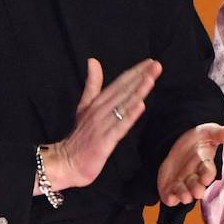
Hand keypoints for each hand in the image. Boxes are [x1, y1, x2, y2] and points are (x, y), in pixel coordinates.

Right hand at [43, 58, 160, 190]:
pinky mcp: (104, 141)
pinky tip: (140, 106)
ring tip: (151, 78)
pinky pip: (119, 127)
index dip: (135, 71)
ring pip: (123, 105)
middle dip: (141, 77)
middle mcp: (100, 110)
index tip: (151, 61)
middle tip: (157, 65)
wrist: (66, 162)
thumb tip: (93, 60)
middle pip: (123, 91)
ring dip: (138, 91)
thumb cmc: (80, 136)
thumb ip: (92, 84)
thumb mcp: (85, 106)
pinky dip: (130, 116)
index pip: (119, 83)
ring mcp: (102, 125)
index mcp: (97, 102)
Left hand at [157, 123, 223, 204]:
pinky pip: (171, 197)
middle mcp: (195, 177)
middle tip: (197, 191)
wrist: (176, 143)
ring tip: (184, 196)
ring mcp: (183, 184)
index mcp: (205, 164)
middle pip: (197, 185)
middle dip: (197, 188)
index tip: (206, 177)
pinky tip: (169, 199)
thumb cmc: (198, 140)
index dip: (207, 174)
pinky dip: (170, 199)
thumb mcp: (210, 132)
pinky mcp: (170, 188)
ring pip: (185, 193)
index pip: (208, 170)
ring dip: (184, 195)